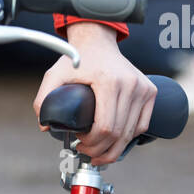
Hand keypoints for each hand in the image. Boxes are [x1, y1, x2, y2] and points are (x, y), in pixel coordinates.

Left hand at [32, 22, 156, 165]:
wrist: (97, 42)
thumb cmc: (78, 59)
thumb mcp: (55, 74)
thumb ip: (43, 98)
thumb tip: (45, 126)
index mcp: (109, 81)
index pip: (105, 127)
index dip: (92, 142)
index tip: (79, 141)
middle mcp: (130, 84)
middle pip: (119, 133)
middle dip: (101, 150)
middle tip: (86, 151)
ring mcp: (143, 88)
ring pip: (132, 132)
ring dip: (115, 149)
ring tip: (99, 151)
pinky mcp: (150, 91)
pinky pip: (142, 124)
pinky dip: (129, 137)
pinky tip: (116, 140)